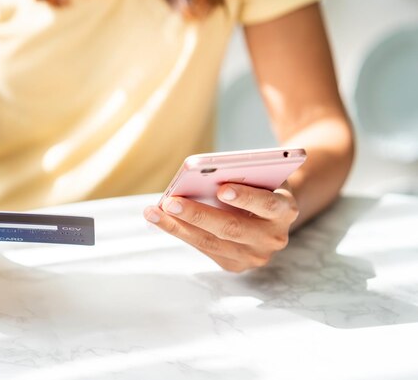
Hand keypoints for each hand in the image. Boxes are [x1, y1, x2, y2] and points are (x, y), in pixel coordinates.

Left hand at [143, 182, 298, 271]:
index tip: (222, 188)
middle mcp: (274, 238)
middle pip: (232, 228)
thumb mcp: (259, 174)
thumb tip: (199, 175)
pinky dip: (180, 232)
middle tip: (171, 202)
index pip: (268, 204)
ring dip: (178, 227)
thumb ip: (241, 174)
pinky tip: (160, 220)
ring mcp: (255, 256)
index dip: (246, 197)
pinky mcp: (235, 265)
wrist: (270, 211)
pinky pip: (204, 248)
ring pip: (211, 242)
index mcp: (286, 210)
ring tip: (153, 212)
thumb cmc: (259, 183)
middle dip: (198, 214)